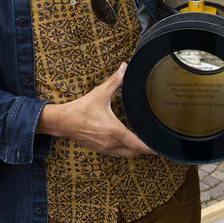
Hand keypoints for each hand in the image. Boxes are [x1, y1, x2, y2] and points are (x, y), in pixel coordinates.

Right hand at [37, 63, 152, 157]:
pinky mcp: (99, 149)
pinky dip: (124, 151)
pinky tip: (126, 143)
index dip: (150, 147)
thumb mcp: (100, 93)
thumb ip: (114, 81)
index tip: (159, 146)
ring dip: (134, 151)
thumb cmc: (81, 109)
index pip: (137, 144)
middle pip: (134, 152)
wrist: (63, 122)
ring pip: (125, 155)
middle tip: (154, 142)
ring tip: (143, 143)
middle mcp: (111, 142)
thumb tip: (124, 67)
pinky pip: (116, 154)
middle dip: (145, 149)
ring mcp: (105, 148)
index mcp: (114, 130)